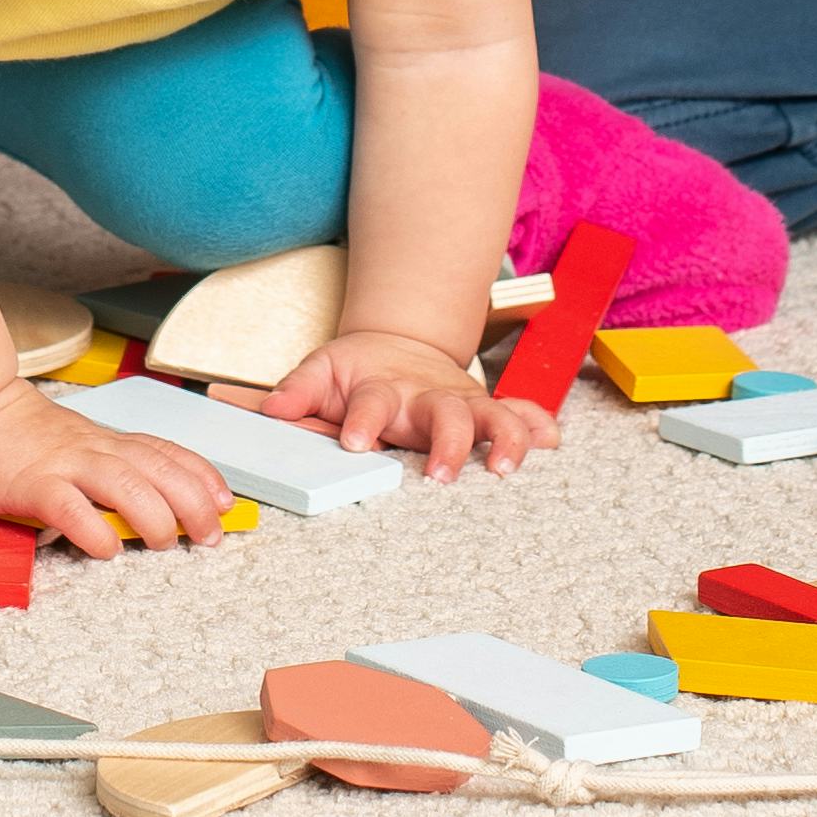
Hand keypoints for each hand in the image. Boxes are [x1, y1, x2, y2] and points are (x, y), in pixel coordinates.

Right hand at [0, 381, 224, 555]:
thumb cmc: (21, 439)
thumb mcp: (77, 447)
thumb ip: (110, 471)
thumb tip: (153, 507)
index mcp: (106, 442)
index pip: (166, 454)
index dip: (201, 477)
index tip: (225, 503)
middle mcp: (93, 450)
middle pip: (156, 470)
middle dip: (192, 502)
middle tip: (209, 535)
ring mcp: (63, 465)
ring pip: (122, 484)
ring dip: (151, 516)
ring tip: (163, 544)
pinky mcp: (31, 484)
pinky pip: (68, 506)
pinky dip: (92, 528)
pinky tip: (106, 549)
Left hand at [270, 331, 551, 477]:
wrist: (400, 341)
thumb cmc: (358, 371)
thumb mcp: (321, 371)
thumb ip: (296, 390)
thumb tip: (265, 409)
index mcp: (383, 389)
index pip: (372, 403)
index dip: (363, 419)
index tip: (355, 442)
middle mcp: (427, 397)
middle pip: (443, 414)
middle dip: (445, 442)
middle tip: (440, 475)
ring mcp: (461, 403)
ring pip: (490, 416)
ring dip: (502, 439)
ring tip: (504, 469)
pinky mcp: (486, 410)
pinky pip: (522, 414)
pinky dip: (538, 426)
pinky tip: (551, 443)